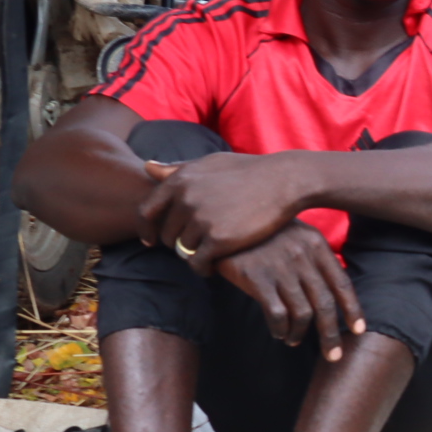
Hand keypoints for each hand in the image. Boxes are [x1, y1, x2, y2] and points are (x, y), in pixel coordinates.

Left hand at [139, 151, 305, 264]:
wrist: (284, 181)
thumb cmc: (248, 170)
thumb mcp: (210, 163)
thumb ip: (177, 169)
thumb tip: (147, 167)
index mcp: (179, 181)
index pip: (147, 211)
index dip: (147, 229)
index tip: (152, 241)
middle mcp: (185, 200)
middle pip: (167, 234)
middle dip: (177, 243)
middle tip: (194, 247)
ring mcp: (201, 220)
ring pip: (183, 250)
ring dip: (193, 255)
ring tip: (208, 256)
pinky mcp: (219, 240)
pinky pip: (198, 263)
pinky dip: (203, 269)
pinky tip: (213, 268)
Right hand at [214, 222, 366, 360]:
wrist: (224, 219)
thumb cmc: (264, 233)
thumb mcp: (296, 235)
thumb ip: (315, 259)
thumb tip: (332, 294)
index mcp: (317, 244)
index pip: (342, 283)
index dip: (353, 309)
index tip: (358, 330)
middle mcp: (302, 256)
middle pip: (325, 304)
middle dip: (331, 334)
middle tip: (333, 355)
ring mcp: (279, 267)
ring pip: (302, 313)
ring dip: (300, 334)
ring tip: (294, 340)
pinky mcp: (255, 277)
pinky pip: (276, 314)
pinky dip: (280, 329)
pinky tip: (278, 333)